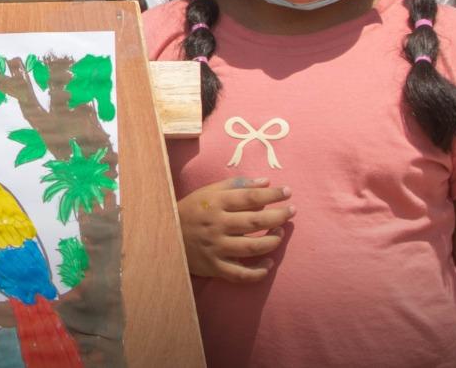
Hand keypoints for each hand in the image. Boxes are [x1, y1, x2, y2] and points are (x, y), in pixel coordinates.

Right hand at [176, 176, 293, 281]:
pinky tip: (269, 264)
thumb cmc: (191, 210)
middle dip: (279, 215)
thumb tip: (265, 182)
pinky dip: (259, 271)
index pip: (250, 197)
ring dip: (272, 241)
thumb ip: (236, 185)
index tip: (287, 191)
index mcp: (215, 203)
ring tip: (280, 233)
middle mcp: (217, 225)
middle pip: (256, 221)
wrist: (164, 237)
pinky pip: (241, 274)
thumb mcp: (208, 192)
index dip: (272, 194)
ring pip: (252, 247)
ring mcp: (216, 247)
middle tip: (291, 211)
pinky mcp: (214, 267)